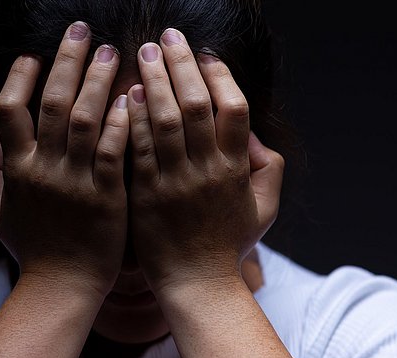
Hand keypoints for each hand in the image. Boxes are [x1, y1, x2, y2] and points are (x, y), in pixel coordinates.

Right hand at [0, 22, 128, 296]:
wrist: (63, 286)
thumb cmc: (38, 249)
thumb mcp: (3, 211)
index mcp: (15, 168)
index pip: (7, 110)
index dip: (19, 78)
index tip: (34, 53)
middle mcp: (41, 168)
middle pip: (48, 102)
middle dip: (65, 62)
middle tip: (82, 30)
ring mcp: (73, 180)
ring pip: (81, 119)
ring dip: (96, 81)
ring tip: (111, 51)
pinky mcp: (106, 195)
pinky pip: (112, 150)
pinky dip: (120, 122)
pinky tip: (134, 98)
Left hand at [127, 28, 283, 291]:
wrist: (197, 283)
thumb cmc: (231, 243)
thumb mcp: (265, 207)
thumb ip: (269, 167)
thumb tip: (254, 135)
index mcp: (237, 169)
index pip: (234, 109)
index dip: (220, 77)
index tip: (206, 55)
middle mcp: (207, 170)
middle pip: (195, 104)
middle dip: (181, 65)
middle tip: (168, 36)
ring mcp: (173, 181)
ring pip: (162, 120)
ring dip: (153, 80)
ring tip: (143, 52)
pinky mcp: (144, 193)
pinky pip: (136, 148)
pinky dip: (132, 117)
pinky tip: (126, 93)